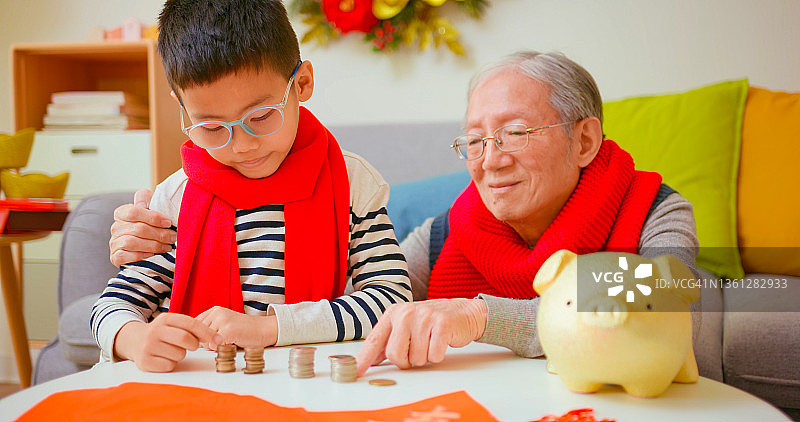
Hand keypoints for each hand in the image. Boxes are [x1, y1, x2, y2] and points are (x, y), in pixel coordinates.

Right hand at [109, 188, 175, 266]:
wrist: (148, 246)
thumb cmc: (152, 224)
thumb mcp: (151, 207)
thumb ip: (146, 199)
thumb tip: (142, 205)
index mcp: (122, 212)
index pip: (134, 212)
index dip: (153, 217)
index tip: (168, 222)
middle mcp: (116, 227)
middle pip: (138, 229)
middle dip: (159, 234)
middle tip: (173, 237)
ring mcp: (114, 242)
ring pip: (132, 243)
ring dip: (153, 245)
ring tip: (167, 246)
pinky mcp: (116, 257)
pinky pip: (126, 256)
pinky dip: (141, 255)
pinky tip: (152, 254)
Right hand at [114, 313, 219, 371]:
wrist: (133, 340)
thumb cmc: (161, 333)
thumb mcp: (173, 324)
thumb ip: (191, 328)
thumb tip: (216, 338)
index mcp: (165, 318)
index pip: (191, 323)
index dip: (207, 332)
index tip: (218, 339)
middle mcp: (155, 331)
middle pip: (185, 339)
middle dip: (194, 344)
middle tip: (192, 346)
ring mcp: (148, 346)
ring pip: (179, 354)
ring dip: (181, 355)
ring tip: (172, 350)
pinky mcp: (145, 361)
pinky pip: (169, 365)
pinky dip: (171, 363)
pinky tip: (164, 357)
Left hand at [195, 306, 278, 348]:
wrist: (265, 329)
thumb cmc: (245, 330)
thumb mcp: (224, 324)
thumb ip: (208, 329)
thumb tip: (192, 341)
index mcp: (214, 310)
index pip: (193, 326)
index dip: (199, 336)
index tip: (211, 339)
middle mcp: (216, 312)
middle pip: (197, 334)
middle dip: (206, 342)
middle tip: (224, 340)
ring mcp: (222, 320)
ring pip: (205, 341)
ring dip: (214, 346)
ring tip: (229, 340)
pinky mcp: (227, 330)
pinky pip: (213, 346)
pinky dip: (221, 349)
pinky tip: (232, 342)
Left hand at [355, 298, 487, 376]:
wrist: (462, 312)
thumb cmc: (431, 323)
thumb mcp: (406, 327)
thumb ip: (388, 342)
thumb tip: (372, 360)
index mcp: (393, 313)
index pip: (374, 340)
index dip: (363, 359)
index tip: (355, 373)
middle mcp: (406, 313)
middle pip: (395, 355)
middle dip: (407, 360)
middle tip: (417, 349)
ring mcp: (424, 317)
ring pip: (416, 358)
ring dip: (425, 357)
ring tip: (431, 342)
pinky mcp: (442, 324)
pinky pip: (434, 356)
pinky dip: (438, 355)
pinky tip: (441, 342)